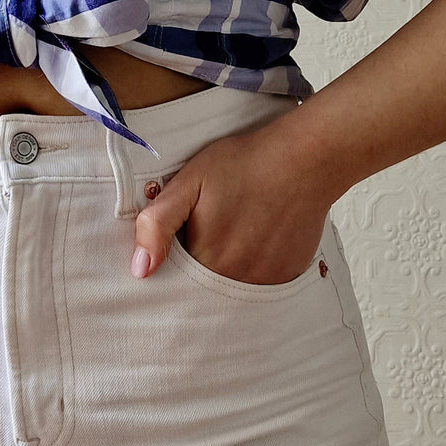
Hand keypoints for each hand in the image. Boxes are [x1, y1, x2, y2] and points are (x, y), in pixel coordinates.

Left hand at [130, 120, 334, 282]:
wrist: (304, 159)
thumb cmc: (244, 164)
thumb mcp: (189, 182)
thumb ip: (158, 224)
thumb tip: (141, 269)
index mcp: (205, 257)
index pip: (176, 279)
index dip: (174, 261)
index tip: (181, 240)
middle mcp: (235, 278)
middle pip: (204, 286)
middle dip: (200, 265)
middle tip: (213, 227)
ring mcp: (264, 279)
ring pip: (232, 286)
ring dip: (227, 267)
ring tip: (236, 229)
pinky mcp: (287, 275)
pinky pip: (260, 283)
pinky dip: (254, 267)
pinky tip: (258, 237)